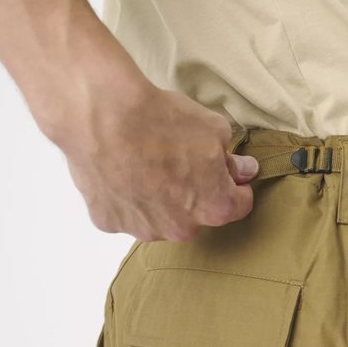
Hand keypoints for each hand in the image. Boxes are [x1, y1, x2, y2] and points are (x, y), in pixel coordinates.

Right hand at [55, 82, 259, 241]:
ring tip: (146, 162)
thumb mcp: (215, 129)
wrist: (105, 117)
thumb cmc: (164, 122)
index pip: (239, 204)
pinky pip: (126, 212)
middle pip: (197, 213)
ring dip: (160, 197)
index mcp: (214, 207)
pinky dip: (127, 196)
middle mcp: (181, 228)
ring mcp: (143, 229)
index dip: (236, 185)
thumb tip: (243, 170)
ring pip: (159, 216)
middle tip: (180, 160)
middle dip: (195, 192)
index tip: (228, 171)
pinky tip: (121, 169)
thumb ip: (231, 159)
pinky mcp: (109, 222)